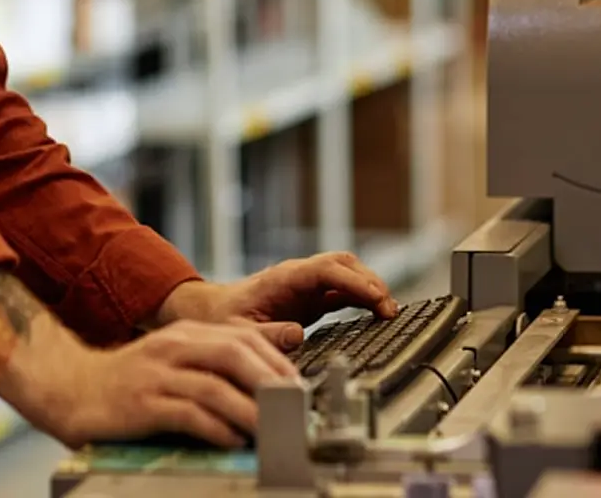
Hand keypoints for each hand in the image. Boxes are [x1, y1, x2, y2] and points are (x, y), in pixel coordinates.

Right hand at [39, 320, 300, 449]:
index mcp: (186, 334)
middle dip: (269, 380)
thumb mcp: (177, 359)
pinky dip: (215, 427)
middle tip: (294, 405)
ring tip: (272, 429)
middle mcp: (173, 347)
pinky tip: (232, 439)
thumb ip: (217, 360)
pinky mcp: (141, 404)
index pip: (242, 336)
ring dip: (248, 409)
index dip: (275, 359)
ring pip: (213, 385)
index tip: (298, 385)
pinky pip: (186, 413)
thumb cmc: (131, 380)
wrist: (71, 388)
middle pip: (233, 353)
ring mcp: (157, 374)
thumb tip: (270, 364)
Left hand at [157, 251, 398, 351]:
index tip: (377, 299)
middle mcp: (299, 276)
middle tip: (390, 309)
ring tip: (390, 312)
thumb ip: (266, 334)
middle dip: (370, 281)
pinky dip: (361, 298)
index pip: (327, 270)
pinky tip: (375, 314)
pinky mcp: (309, 299)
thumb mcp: (238, 330)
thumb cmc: (222, 319)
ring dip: (369, 288)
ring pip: (346, 274)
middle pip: (343, 264)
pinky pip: (341, 291)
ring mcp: (306, 285)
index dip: (355, 282)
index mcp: (284, 278)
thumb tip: (297, 334)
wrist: (210, 312)